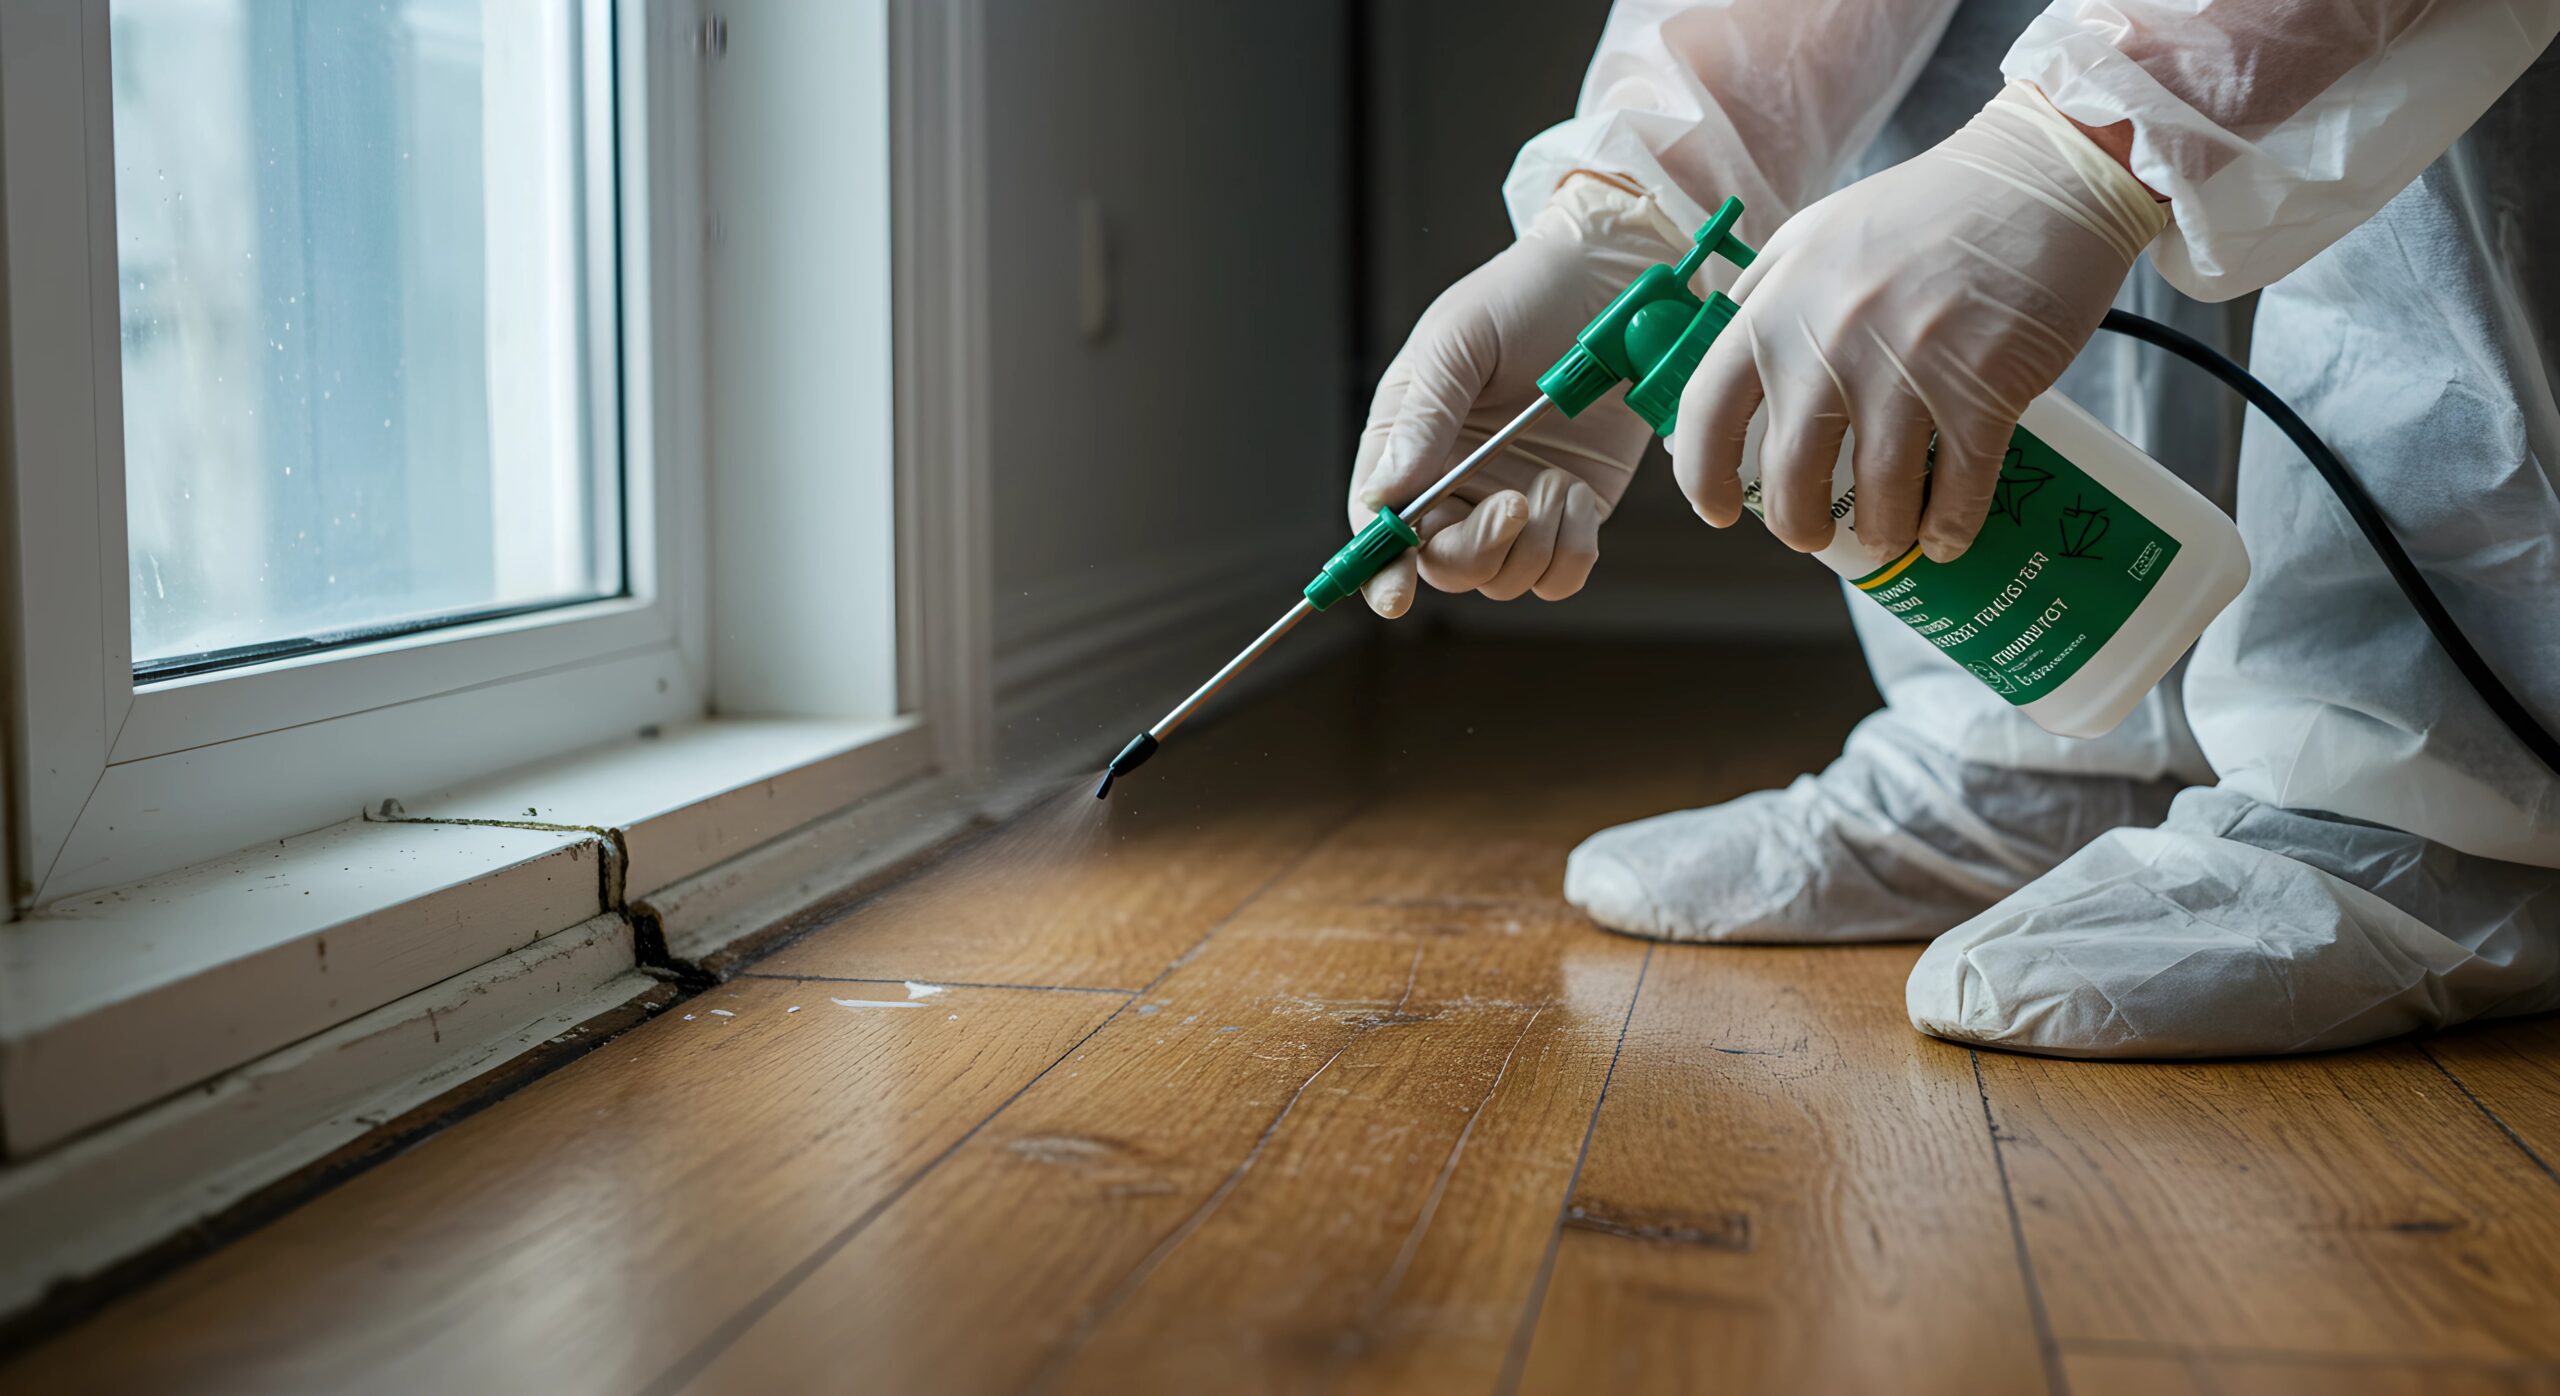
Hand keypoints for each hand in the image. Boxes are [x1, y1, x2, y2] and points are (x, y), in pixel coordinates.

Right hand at [1348, 175, 1685, 616]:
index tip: (1395, 592)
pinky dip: (1571, 548)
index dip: (1381, 566)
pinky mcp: (1571, 510)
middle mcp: (1458, 482)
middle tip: (1515, 503)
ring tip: (1559, 481)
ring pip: (1504, 578)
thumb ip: (1423, 416)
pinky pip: (1560, 572)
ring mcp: (1515, 501)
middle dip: (1476, 551)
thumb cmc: (1526, 294)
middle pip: (1443, 565)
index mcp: (1410, 442)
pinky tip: (1579, 495)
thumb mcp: (1459, 340)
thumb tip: (1386, 493)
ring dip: (1533, 544)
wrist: (1614, 280)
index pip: (1380, 523)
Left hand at [1672, 83, 2167, 563]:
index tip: (1718, 509)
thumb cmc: (1936, 204)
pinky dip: (1950, 526)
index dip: (1703, 476)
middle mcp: (1829, 341)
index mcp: (1779, 303)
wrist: (2046, 174)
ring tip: (1891, 537)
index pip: (1707, 410)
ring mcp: (1905, 368)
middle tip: (1813, 535)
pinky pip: (1957, 489)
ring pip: (1878, 497)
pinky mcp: (1982, 390)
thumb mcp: (1821, 231)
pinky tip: (1947, 535)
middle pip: (1790, 476)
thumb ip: (1770, 292)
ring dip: (1883, 534)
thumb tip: (1730, 358)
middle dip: (1799, 524)